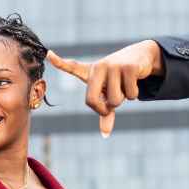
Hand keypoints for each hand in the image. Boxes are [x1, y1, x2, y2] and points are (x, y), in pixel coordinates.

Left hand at [47, 41, 163, 136]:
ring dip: (123, 98)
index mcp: (90, 72)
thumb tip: (105, 134)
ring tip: (124, 84)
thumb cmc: (119, 79)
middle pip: (94, 101)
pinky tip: (134, 80)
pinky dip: (134, 93)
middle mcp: (99, 67)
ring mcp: (113, 66)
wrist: (141, 57)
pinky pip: (131, 94)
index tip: (48, 54)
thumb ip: (105, 112)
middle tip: (114, 96)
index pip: (71, 67)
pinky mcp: (128, 67)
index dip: (59, 62)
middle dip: (106, 107)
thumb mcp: (109, 93)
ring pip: (116, 100)